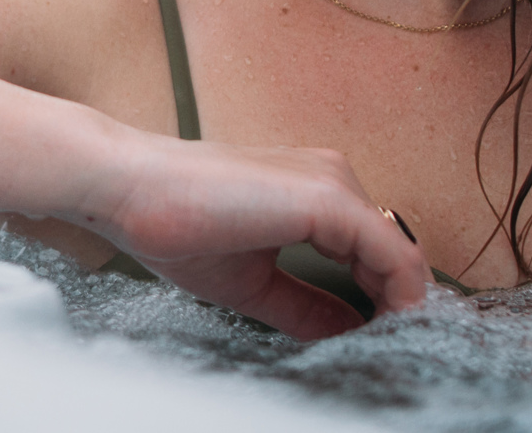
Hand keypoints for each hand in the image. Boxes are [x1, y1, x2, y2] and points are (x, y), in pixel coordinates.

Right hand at [83, 135, 429, 338]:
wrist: (128, 189)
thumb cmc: (173, 225)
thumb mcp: (253, 282)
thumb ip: (305, 305)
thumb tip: (348, 331)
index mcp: (313, 191)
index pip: (375, 250)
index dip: (384, 300)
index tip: (376, 343)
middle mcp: (331, 177)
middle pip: (395, 252)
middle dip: (397, 306)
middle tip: (390, 353)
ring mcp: (333, 184)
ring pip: (402, 254)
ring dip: (404, 306)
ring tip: (390, 347)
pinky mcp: (328, 200)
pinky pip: (394, 256)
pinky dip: (401, 297)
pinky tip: (389, 328)